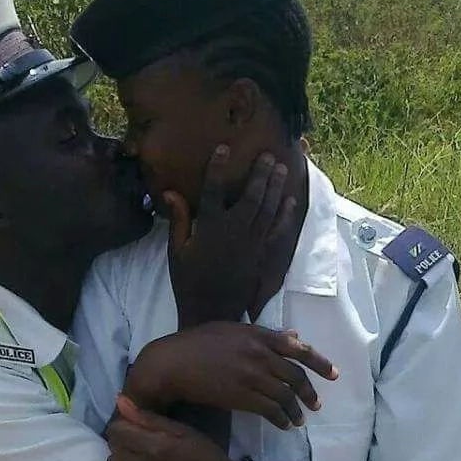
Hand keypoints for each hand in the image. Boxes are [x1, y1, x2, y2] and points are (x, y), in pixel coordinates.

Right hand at [124, 323, 338, 429]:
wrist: (172, 363)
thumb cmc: (197, 343)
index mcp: (257, 335)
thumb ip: (264, 334)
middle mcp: (259, 354)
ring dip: (296, 410)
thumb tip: (294, 335)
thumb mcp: (232, 330)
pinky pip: (270, 410)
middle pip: (295, 375)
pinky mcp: (241, 397)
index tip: (333, 374)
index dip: (319, 361)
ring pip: (285, 395)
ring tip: (300, 420)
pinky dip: (281, 419)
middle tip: (316, 403)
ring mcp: (251, 376)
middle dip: (309, 392)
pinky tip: (284, 425)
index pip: (298, 348)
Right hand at [164, 147, 295, 327]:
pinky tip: (291, 202)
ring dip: (276, 188)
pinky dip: (285, 216)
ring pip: (268, 210)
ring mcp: (252, 243)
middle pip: (251, 196)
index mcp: (210, 228)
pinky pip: (277, 232)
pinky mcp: (262, 255)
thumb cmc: (189, 282)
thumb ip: (178, 220)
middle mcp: (234, 231)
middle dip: (260, 174)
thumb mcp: (176, 252)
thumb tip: (170, 192)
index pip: (213, 190)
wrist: (212, 312)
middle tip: (268, 155)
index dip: (218, 168)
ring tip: (282, 169)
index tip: (224, 148)